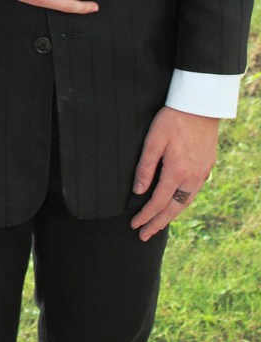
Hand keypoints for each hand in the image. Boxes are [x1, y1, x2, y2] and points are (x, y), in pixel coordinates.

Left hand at [130, 107, 218, 241]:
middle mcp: (192, 177)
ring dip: (171, 216)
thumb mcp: (153, 140)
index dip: (145, 216)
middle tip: (144, 236)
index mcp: (177, 172)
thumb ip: (145, 167)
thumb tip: (137, 191)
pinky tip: (176, 204)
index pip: (158, 202)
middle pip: (174, 209)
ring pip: (186, 203)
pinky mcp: (207, 166)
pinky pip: (193, 192)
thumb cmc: (172, 119)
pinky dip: (182, 203)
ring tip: (158, 224)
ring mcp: (202, 173)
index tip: (134, 225)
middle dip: (157, 224)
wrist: (200, 105)